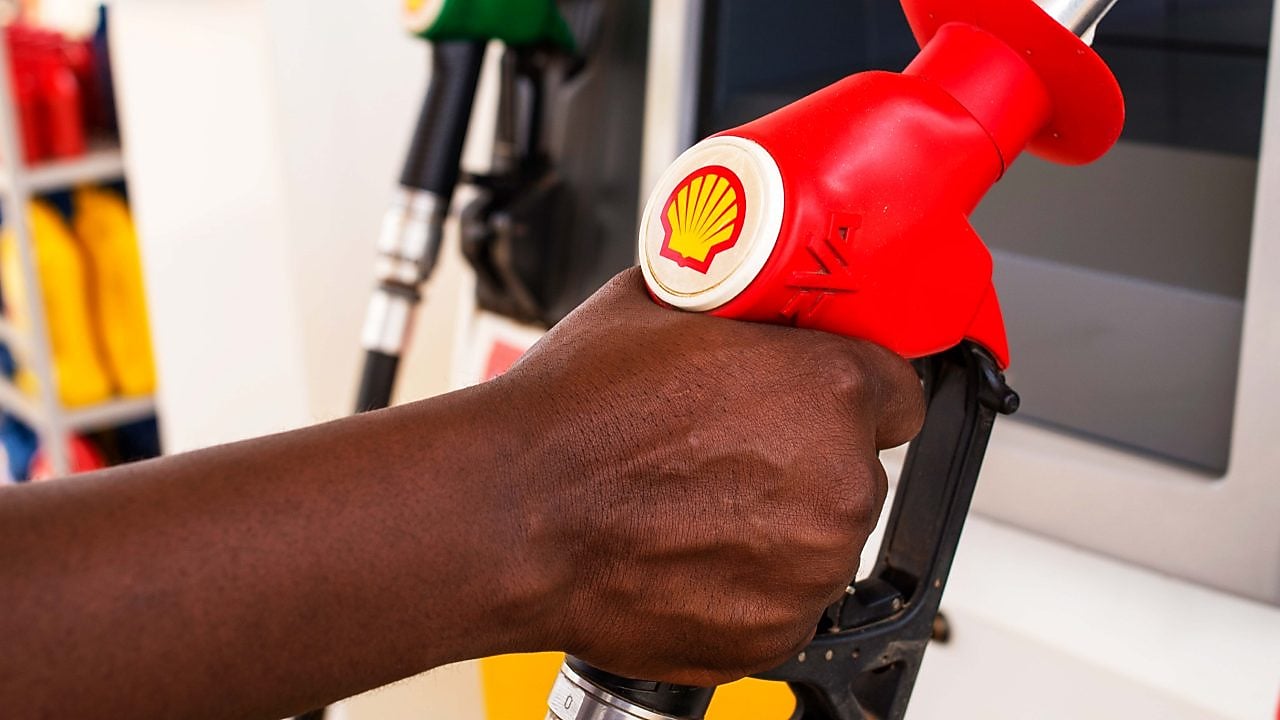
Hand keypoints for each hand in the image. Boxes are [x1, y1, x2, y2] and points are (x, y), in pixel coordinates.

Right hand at [496, 268, 924, 685]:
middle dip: (807, 459)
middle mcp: (836, 483)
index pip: (899, 392)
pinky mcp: (773, 632)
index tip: (820, 402)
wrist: (507, 515)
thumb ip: (737, 304)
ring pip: (822, 538)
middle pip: (857, 469)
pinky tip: (686, 550)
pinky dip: (749, 583)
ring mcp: (810, 568)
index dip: (854, 393)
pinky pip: (784, 599)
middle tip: (730, 450)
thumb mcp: (659, 304)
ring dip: (779, 524)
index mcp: (828, 390)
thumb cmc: (570, 417)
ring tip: (695, 503)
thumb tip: (750, 294)